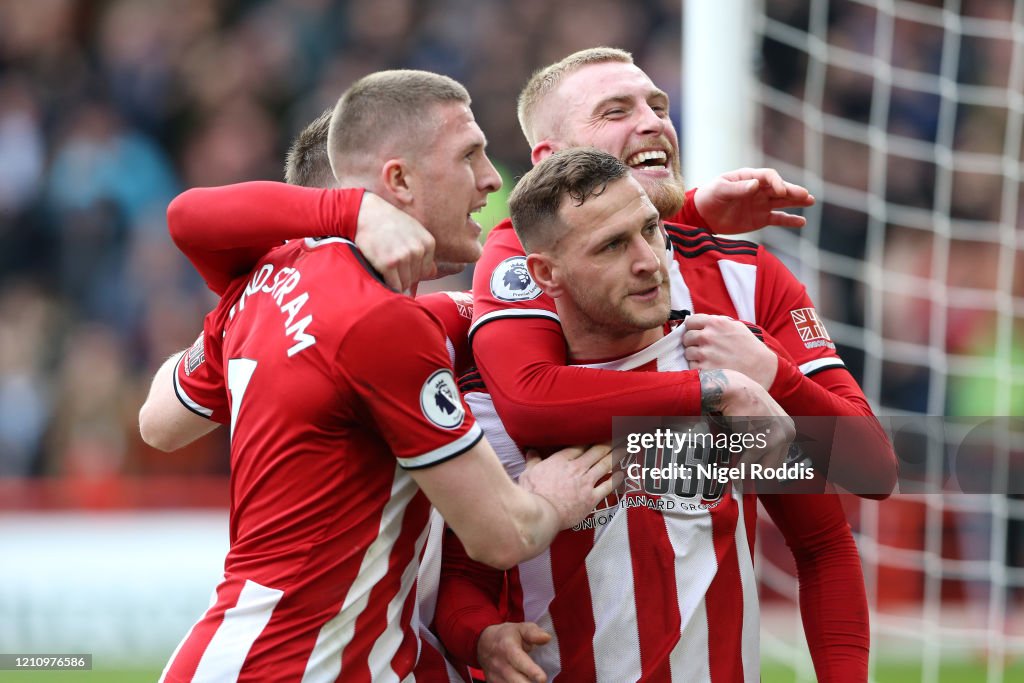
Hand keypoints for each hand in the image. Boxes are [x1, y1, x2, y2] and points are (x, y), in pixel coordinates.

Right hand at [355, 192, 434, 291]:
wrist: (366, 213)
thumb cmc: (389, 222)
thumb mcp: (414, 230)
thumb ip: (424, 251)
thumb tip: (433, 273)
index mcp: (427, 243)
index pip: (426, 271)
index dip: (413, 270)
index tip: (402, 264)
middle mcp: (418, 250)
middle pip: (415, 278)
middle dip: (404, 275)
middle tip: (391, 263)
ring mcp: (403, 257)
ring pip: (404, 283)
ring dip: (395, 280)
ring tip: (386, 267)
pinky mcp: (388, 264)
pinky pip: (393, 285)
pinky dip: (387, 284)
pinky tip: (381, 274)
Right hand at [478, 622, 550, 682]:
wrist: (483, 644)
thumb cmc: (506, 636)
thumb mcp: (520, 628)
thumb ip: (533, 633)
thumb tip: (546, 638)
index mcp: (508, 648)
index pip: (519, 661)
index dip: (531, 671)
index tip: (542, 679)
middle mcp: (500, 665)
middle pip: (516, 681)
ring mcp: (496, 677)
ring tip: (533, 682)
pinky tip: (525, 682)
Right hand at [518, 444, 620, 529]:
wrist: (542, 514)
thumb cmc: (532, 494)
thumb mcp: (528, 473)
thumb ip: (533, 460)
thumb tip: (531, 451)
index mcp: (561, 460)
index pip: (580, 445)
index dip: (590, 438)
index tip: (597, 432)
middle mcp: (577, 468)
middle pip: (596, 451)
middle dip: (608, 441)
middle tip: (618, 434)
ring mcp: (586, 483)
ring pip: (605, 465)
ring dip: (617, 455)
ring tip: (626, 448)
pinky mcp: (591, 498)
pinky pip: (608, 486)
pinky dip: (616, 479)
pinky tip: (623, 473)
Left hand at [683, 314, 778, 389]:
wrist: (761, 368)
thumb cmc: (749, 346)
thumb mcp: (736, 326)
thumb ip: (716, 322)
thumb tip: (699, 322)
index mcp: (715, 323)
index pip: (690, 321)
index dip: (692, 328)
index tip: (696, 333)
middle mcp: (707, 336)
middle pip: (687, 337)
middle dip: (692, 342)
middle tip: (703, 348)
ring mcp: (704, 353)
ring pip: (688, 352)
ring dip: (694, 356)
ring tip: (708, 359)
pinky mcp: (704, 369)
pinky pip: (692, 366)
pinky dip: (698, 367)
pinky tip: (710, 367)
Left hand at [692, 168, 813, 232]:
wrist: (703, 215)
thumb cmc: (709, 197)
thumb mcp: (720, 190)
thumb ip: (737, 188)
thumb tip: (755, 185)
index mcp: (749, 177)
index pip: (768, 177)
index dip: (777, 183)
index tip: (781, 191)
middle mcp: (759, 189)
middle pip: (779, 188)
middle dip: (792, 191)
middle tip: (806, 195)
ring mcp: (761, 204)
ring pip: (782, 202)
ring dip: (796, 201)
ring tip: (810, 201)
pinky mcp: (760, 218)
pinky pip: (778, 219)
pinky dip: (789, 220)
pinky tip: (802, 221)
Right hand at [699, 369, 794, 467]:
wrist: (733, 389)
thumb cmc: (741, 401)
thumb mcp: (760, 417)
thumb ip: (763, 436)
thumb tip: (756, 460)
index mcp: (788, 428)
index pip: (781, 457)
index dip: (765, 466)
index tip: (753, 474)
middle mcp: (787, 433)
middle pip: (775, 467)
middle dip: (758, 473)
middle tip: (743, 477)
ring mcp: (776, 439)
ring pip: (763, 469)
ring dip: (748, 472)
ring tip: (736, 475)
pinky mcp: (760, 443)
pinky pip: (748, 464)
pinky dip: (739, 469)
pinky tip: (732, 471)